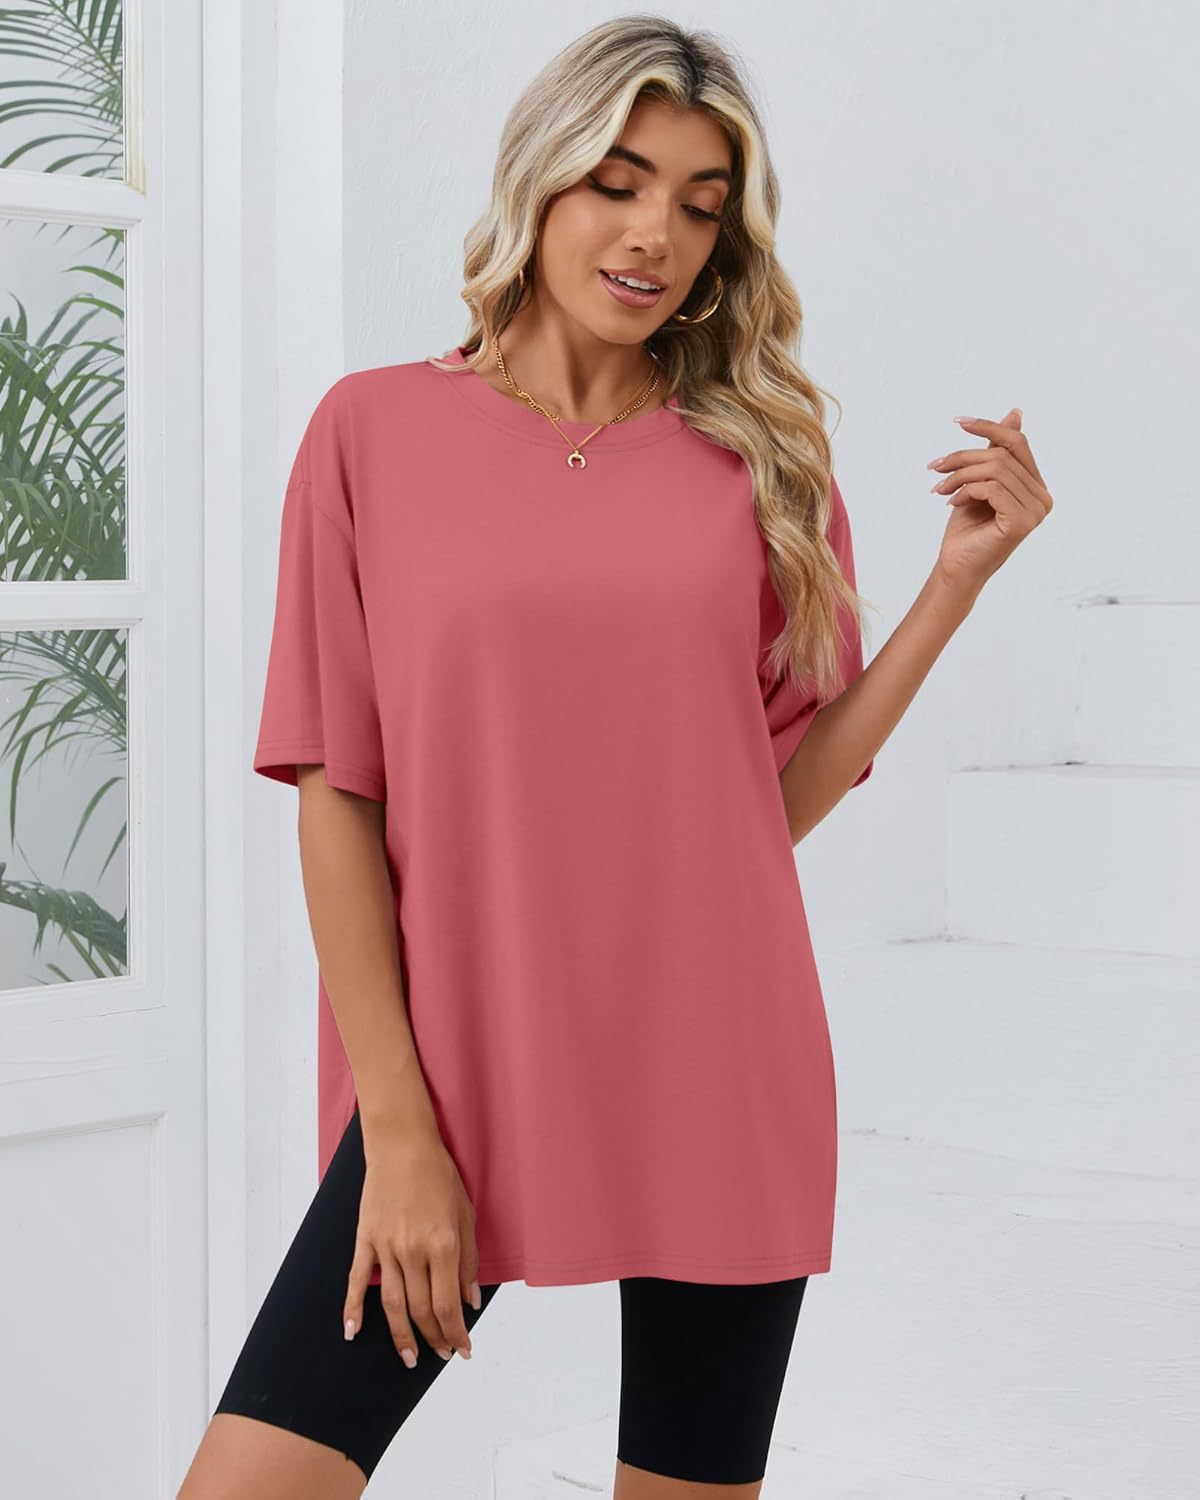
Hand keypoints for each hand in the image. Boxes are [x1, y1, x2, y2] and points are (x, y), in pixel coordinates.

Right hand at [343, 1129, 481, 1366]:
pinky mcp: (365, 1238)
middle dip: (433, 1338)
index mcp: (443, 1245)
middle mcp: (414, 1251)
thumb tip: (470, 1301)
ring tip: (409, 1358)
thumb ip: (468, 1260)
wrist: (402, 1145)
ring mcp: (386, 1246)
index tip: (462, 1348)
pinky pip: (356, 1280)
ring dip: (401, 1336)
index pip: (448, 1305)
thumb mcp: (465, 1214)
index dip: (456, 1333)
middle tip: (441, 1355)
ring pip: (392, 1304)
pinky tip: (352, 1333)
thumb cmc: (439, 1176)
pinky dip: (352, 1309)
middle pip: (422, 1310)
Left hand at [927, 408, 1052, 593]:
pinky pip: (992, 488)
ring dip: (959, 475)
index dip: (989, 427)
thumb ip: (996, 452)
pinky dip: (966, 491)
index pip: (1018, 443)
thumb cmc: (967, 528)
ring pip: (995, 470)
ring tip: (940, 489)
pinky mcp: (1021, 522)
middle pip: (1002, 456)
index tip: (959, 422)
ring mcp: (1036, 511)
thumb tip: (1016, 413)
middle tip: (935, 468)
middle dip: (962, 458)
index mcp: (1036, 486)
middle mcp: (1043, 498)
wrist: (956, 567)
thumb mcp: (979, 482)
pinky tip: (952, 504)